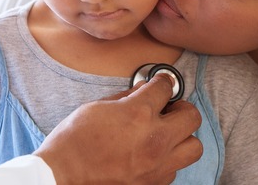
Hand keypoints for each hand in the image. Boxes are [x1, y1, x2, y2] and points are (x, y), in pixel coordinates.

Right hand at [34, 75, 201, 184]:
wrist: (63, 176)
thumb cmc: (73, 140)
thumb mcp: (96, 107)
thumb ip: (126, 97)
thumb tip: (144, 90)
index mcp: (138, 114)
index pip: (166, 88)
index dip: (163, 82)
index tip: (161, 84)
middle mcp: (154, 140)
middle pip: (192, 117)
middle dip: (181, 108)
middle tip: (167, 109)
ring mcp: (157, 165)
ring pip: (194, 147)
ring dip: (183, 136)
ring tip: (166, 133)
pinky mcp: (154, 184)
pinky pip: (175, 168)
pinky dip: (169, 159)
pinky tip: (152, 153)